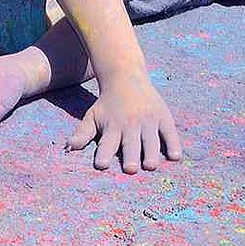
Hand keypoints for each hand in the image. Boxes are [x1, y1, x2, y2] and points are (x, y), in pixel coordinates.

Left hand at [65, 77, 181, 173]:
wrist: (125, 77)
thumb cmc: (107, 103)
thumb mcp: (93, 116)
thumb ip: (83, 134)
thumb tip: (68, 148)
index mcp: (112, 126)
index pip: (107, 143)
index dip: (104, 154)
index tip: (102, 164)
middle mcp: (130, 124)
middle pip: (130, 144)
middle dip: (130, 156)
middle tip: (130, 169)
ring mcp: (148, 120)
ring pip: (150, 140)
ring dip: (150, 153)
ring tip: (150, 165)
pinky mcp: (163, 117)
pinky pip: (169, 132)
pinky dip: (173, 144)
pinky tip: (175, 156)